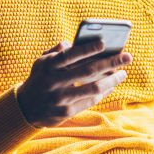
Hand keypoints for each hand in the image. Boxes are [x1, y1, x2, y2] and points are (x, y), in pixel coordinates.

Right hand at [16, 39, 132, 127]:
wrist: (25, 108)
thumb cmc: (40, 79)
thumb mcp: (42, 62)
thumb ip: (57, 51)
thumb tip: (72, 42)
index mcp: (49, 66)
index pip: (70, 54)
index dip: (87, 48)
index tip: (104, 43)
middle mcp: (54, 82)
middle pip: (88, 71)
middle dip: (111, 63)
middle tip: (127, 57)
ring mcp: (61, 98)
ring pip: (94, 88)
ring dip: (112, 80)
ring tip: (123, 74)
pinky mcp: (66, 112)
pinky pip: (90, 101)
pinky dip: (104, 93)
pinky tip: (111, 86)